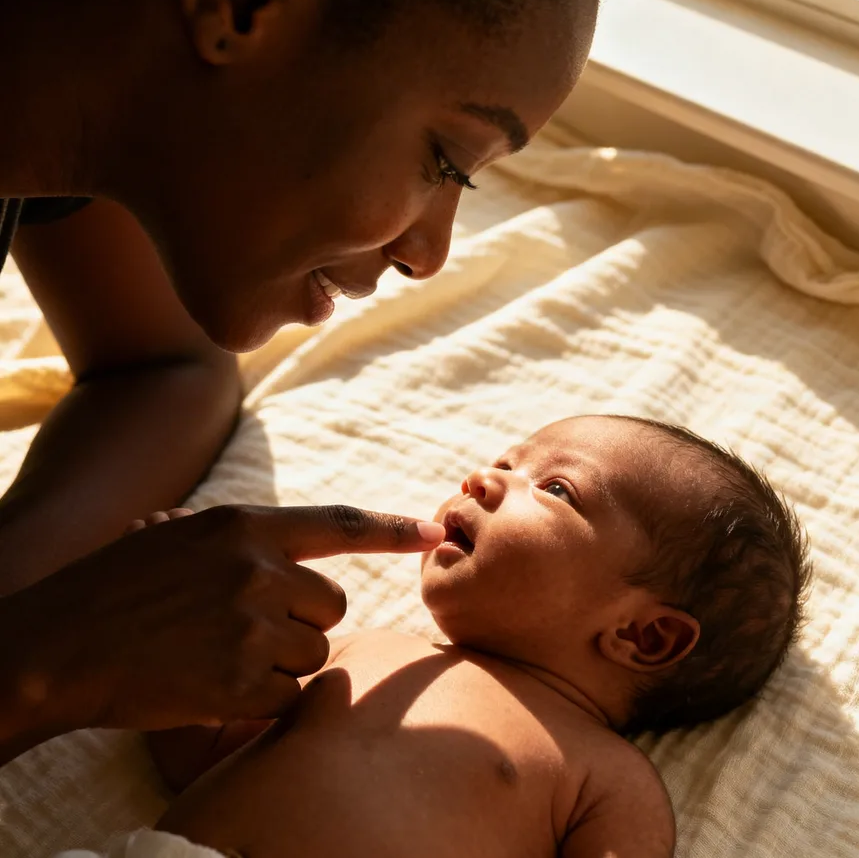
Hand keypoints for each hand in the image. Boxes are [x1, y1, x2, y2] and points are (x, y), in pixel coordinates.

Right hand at [3, 505, 443, 733]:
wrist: (58, 644)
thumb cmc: (116, 587)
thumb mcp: (177, 535)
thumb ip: (240, 538)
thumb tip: (286, 549)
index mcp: (246, 527)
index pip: (340, 524)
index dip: (393, 530)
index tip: (436, 529)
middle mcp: (258, 570)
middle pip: (332, 605)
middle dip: (303, 620)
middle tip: (246, 626)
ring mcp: (252, 627)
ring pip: (314, 653)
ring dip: (280, 661)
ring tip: (219, 653)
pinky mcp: (242, 683)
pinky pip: (288, 696)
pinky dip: (261, 699)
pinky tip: (212, 684)